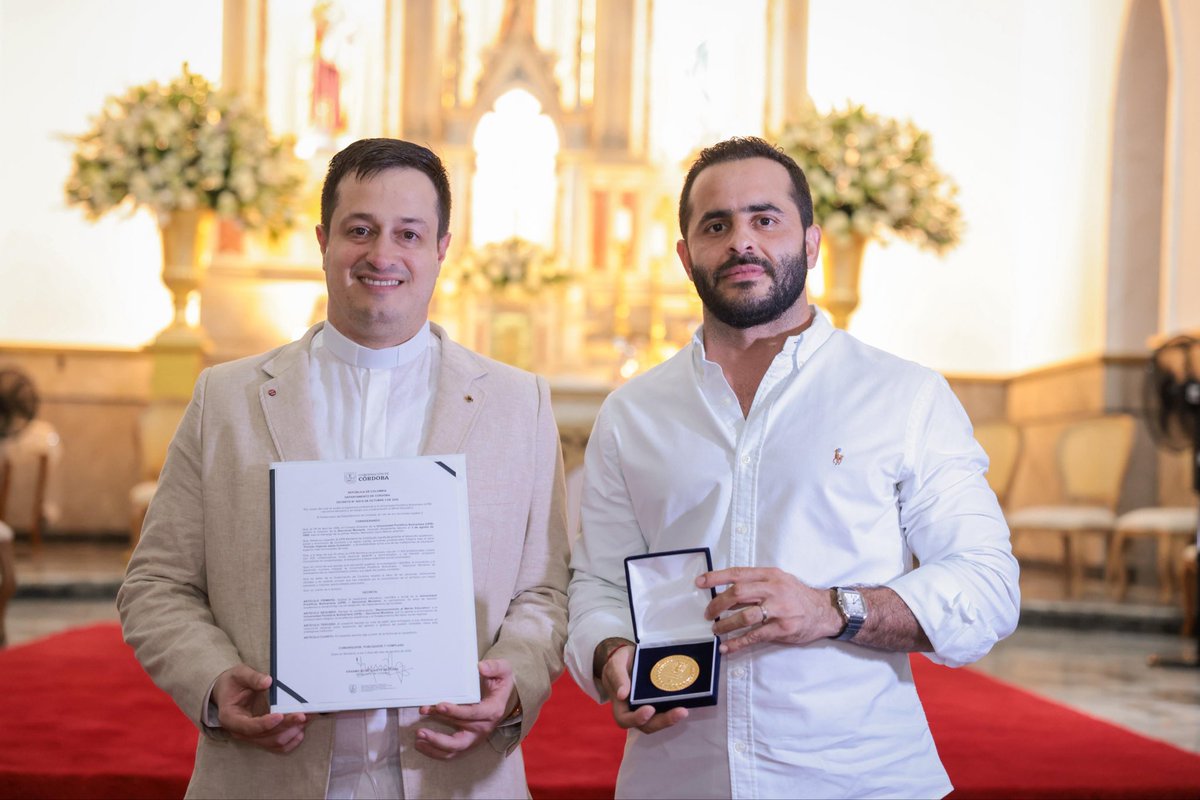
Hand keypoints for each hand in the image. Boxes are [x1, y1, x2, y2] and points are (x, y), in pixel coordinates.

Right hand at [213, 664, 307, 753]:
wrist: (226, 692)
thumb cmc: (232, 683)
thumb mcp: (239, 674)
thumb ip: (252, 678)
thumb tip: (267, 682)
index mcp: (230, 717)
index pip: (249, 726)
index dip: (265, 723)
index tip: (280, 716)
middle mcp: (240, 731)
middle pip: (265, 736)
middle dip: (285, 726)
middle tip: (302, 715)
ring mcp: (251, 736)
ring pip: (273, 742)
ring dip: (290, 733)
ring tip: (305, 720)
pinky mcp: (260, 737)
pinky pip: (276, 746)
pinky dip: (290, 740)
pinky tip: (300, 731)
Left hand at [415, 659, 514, 758]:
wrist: (503, 696)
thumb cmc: (500, 682)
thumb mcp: (503, 670)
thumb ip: (495, 667)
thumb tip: (481, 667)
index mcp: (492, 711)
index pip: (473, 714)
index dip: (456, 711)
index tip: (439, 705)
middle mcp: (483, 728)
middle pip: (461, 741)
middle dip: (439, 739)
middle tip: (421, 731)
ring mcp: (475, 737)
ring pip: (454, 750)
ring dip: (434, 747)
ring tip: (418, 739)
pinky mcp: (467, 741)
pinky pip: (451, 752)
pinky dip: (435, 751)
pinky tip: (421, 744)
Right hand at [597, 640, 687, 734]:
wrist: (630, 657)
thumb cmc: (620, 662)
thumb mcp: (616, 664)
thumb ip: (617, 677)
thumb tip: (622, 694)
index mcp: (620, 705)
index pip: (625, 719)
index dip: (637, 718)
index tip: (650, 709)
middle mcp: (634, 711)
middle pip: (647, 725)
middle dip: (663, 721)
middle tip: (680, 712)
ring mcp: (648, 708)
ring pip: (658, 721)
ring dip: (671, 718)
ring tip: (684, 711)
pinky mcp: (659, 703)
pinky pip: (666, 711)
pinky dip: (674, 709)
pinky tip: (686, 702)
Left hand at [697, 567, 842, 655]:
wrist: (823, 611)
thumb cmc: (796, 595)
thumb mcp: (778, 580)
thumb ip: (756, 583)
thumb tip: (726, 591)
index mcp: (770, 575)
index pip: (738, 573)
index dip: (716, 577)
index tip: (700, 582)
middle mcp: (774, 589)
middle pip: (738, 593)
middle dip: (718, 604)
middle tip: (708, 613)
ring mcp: (779, 610)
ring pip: (744, 616)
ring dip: (726, 624)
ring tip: (716, 630)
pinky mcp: (782, 628)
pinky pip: (755, 636)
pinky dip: (738, 642)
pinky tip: (727, 647)